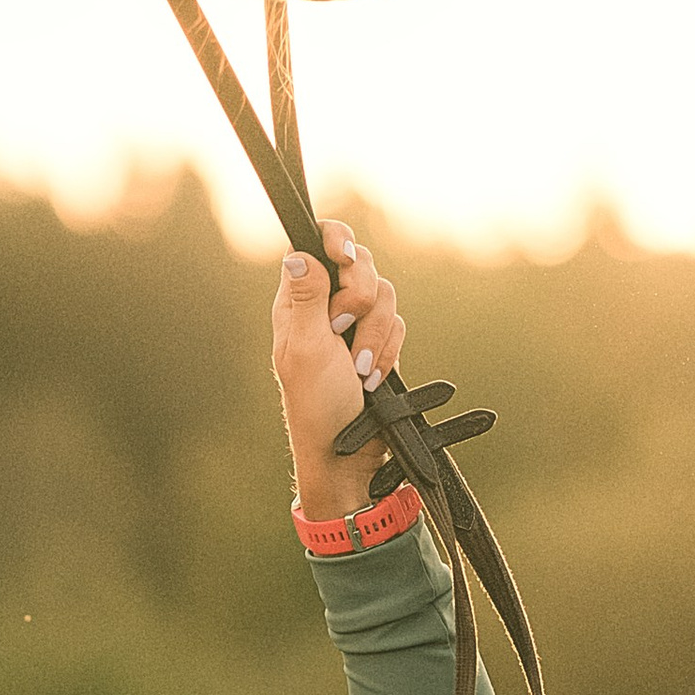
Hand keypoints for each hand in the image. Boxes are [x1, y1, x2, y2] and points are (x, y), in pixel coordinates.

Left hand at [271, 220, 404, 519]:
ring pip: (384, 293)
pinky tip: (372, 378)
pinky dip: (389, 350)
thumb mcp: (307, 348)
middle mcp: (325, 305)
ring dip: (375, 334)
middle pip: (359, 263)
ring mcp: (354, 324)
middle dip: (360, 296)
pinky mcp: (379, 342)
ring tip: (358, 369)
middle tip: (343, 328)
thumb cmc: (318, 405)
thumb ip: (307, 298)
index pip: (315, 244)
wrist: (349, 454)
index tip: (345, 259)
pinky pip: (398, 322)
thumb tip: (296, 254)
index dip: (335, 240)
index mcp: (298, 300)